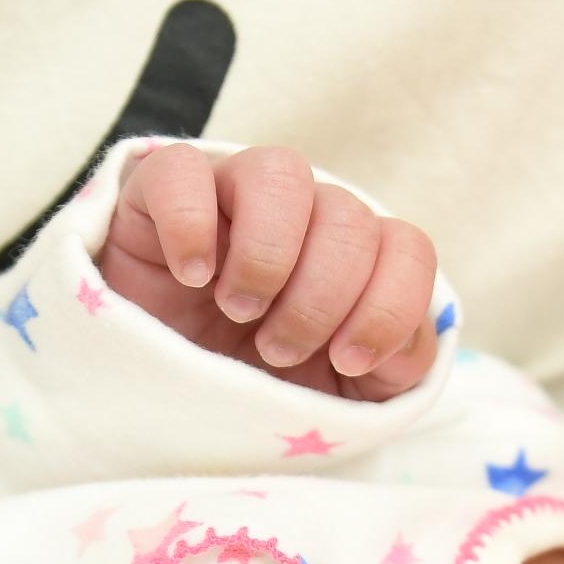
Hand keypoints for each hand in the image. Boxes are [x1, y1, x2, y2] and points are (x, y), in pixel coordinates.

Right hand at [97, 142, 440, 399]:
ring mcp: (230, 194)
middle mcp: (301, 214)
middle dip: (320, 298)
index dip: (389, 306)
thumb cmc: (251, 387)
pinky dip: (192, 223)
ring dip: (268, 254)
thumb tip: (407, 341)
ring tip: (237, 309)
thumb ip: (393, 367)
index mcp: (352, 257)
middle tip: (276, 349)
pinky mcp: (160, 192)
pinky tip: (190, 275)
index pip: (407, 248)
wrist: (155, 394)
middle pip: (348, 217)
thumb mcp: (334, 395)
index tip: (346, 361)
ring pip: (281, 170)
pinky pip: (183, 169)